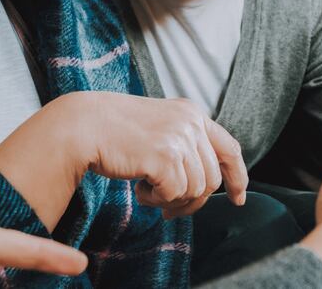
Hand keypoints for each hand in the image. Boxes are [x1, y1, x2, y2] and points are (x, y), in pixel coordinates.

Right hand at [69, 93, 248, 217]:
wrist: (82, 125)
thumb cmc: (114, 132)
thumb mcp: (158, 129)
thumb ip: (183, 146)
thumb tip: (204, 186)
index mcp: (191, 113)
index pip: (230, 148)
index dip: (237, 176)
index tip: (238, 198)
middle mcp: (190, 122)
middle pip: (211, 179)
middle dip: (192, 201)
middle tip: (167, 207)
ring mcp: (179, 138)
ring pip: (195, 190)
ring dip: (170, 200)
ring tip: (146, 189)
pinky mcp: (165, 156)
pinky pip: (175, 195)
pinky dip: (156, 200)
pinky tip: (139, 189)